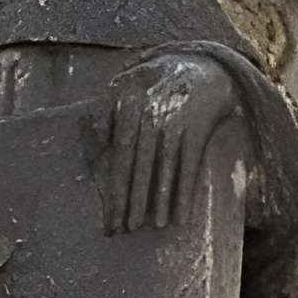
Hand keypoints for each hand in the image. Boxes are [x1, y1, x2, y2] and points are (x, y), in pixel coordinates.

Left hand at [95, 51, 239, 232]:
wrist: (204, 67)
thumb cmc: (156, 84)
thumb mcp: (126, 87)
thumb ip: (105, 113)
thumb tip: (93, 148)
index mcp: (128, 106)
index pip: (119, 156)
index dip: (114, 189)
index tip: (110, 215)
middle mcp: (152, 114)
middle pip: (138, 166)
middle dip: (132, 200)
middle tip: (126, 229)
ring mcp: (177, 121)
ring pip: (163, 169)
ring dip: (158, 201)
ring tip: (153, 227)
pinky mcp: (198, 130)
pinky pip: (190, 168)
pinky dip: (184, 193)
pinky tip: (181, 217)